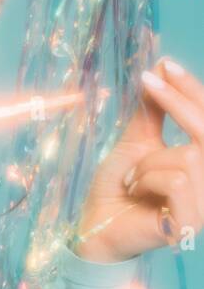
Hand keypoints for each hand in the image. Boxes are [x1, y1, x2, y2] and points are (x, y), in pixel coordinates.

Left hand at [74, 57, 203, 262]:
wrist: (95, 224)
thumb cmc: (119, 186)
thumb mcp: (137, 141)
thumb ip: (154, 111)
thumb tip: (161, 68)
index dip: (192, 90)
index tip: (167, 64)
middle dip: (176, 102)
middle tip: (147, 80)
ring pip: (187, 158)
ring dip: (148, 162)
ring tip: (132, 178)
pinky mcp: (190, 223)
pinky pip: (176, 182)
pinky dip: (148, 180)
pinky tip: (135, 191)